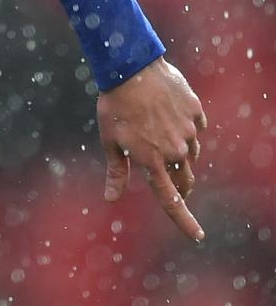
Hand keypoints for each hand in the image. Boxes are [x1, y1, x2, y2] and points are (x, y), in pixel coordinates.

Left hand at [97, 57, 207, 241]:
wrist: (131, 68)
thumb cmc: (114, 106)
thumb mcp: (109, 141)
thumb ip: (116, 172)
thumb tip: (111, 199)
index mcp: (152, 161)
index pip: (171, 200)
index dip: (184, 221)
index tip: (196, 236)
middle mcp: (175, 151)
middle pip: (185, 180)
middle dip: (180, 187)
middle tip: (172, 184)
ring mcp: (189, 131)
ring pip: (191, 154)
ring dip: (180, 155)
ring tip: (158, 136)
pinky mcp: (196, 113)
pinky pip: (195, 128)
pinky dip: (184, 128)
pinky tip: (168, 115)